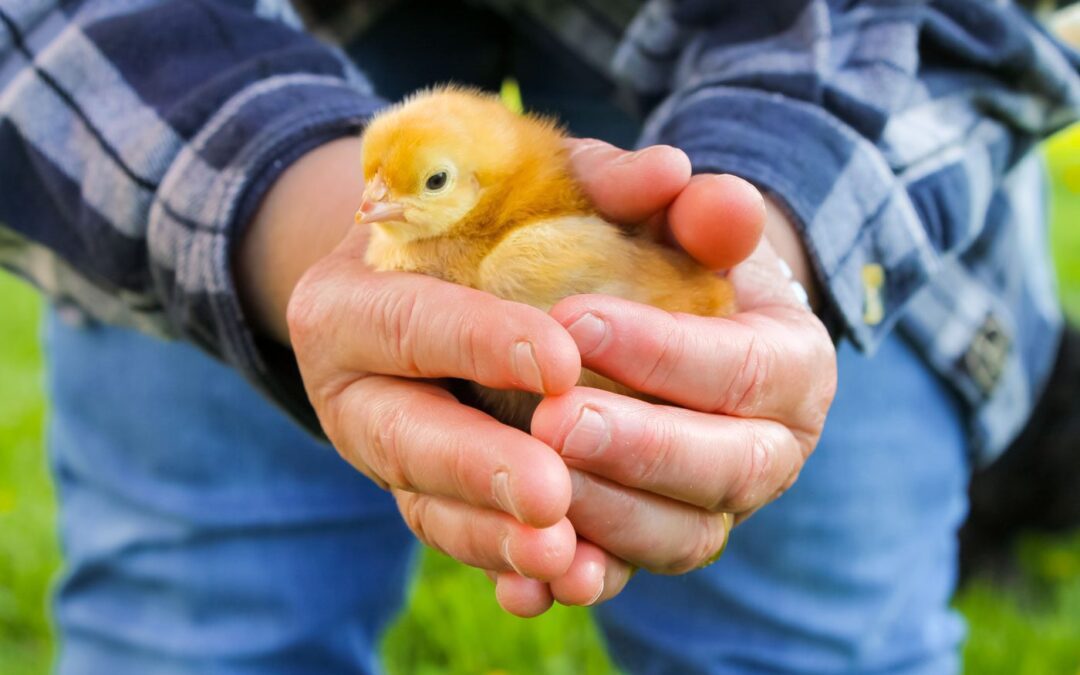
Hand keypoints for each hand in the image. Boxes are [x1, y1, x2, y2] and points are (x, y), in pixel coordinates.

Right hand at [239, 139, 581, 611]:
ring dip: (500, 538)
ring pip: (430, 509)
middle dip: (479, 467)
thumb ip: (598, 177)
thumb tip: (677, 175)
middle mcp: (352, 387)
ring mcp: (385, 452)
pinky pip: (459, 541)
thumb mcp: (525, 180)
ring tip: (567, 558)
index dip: (481, 341)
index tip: (563, 359)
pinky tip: (563, 583)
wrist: (428, 274)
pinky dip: (508, 565)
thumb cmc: (479, 217)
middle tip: (551, 492)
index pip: (410, 320)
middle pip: (402, 435)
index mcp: (352, 295)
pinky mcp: (422, 494)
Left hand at [491, 142, 837, 612]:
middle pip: (728, 468)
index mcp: (794, 364)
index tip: (573, 321)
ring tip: (532, 482)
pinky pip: (627, 575)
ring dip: (606, 518)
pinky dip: (578, 579)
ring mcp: (716, 507)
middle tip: (555, 421)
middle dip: (641, 448)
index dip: (665, 350)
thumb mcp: (673, 218)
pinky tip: (523, 579)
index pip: (747, 367)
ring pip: (679, 536)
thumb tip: (673, 173)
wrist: (665, 325)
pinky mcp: (660, 542)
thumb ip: (678, 200)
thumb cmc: (670, 261)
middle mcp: (771, 449)